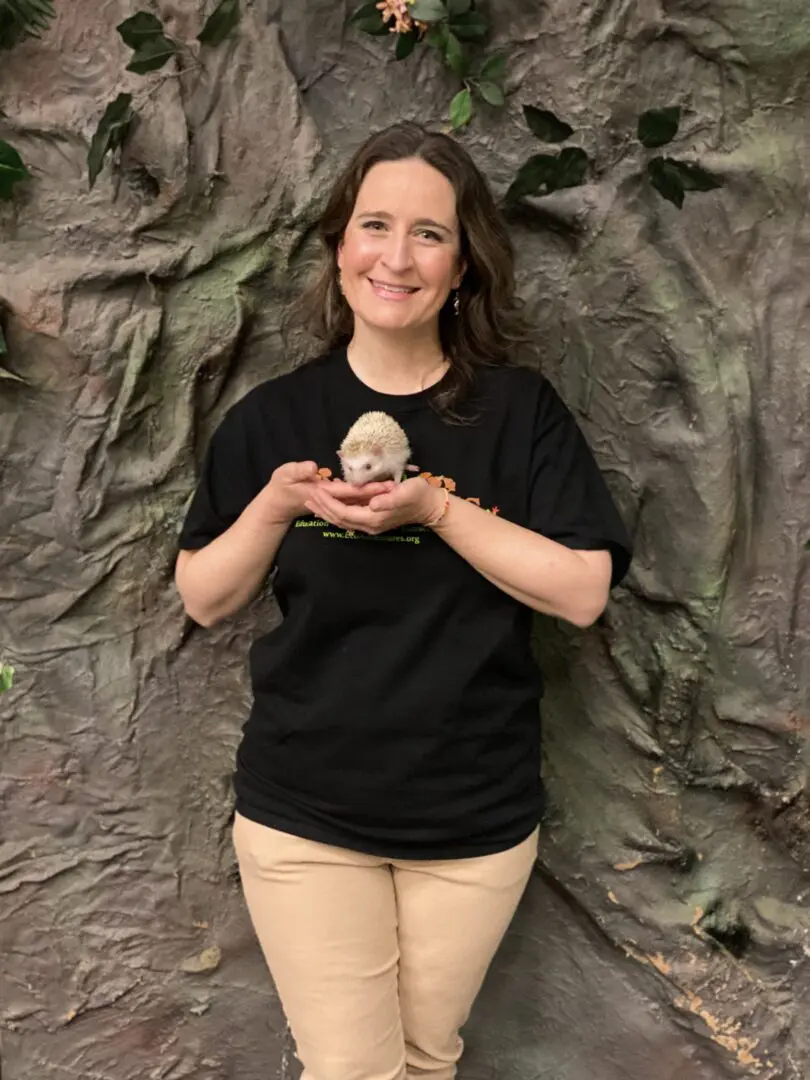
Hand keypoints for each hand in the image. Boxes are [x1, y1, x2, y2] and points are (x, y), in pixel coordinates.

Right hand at [259, 463, 393, 525]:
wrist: (275, 505)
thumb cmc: (279, 486)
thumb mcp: (284, 474)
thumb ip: (297, 471)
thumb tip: (311, 468)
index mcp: (321, 494)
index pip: (349, 493)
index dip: (367, 489)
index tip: (384, 483)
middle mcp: (331, 504)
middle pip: (358, 501)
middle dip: (377, 495)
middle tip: (396, 486)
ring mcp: (333, 509)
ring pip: (358, 506)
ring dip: (374, 499)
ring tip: (393, 489)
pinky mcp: (335, 508)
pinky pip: (354, 507)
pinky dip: (365, 502)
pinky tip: (378, 496)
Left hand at [304, 477, 444, 534]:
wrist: (429, 506)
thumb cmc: (418, 495)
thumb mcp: (406, 493)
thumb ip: (389, 499)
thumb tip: (372, 504)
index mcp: (374, 518)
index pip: (343, 512)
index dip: (328, 503)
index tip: (316, 491)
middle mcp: (369, 525)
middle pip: (338, 519)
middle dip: (322, 508)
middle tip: (306, 495)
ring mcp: (370, 524)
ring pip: (341, 520)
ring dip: (326, 511)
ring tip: (311, 501)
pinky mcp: (372, 520)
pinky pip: (348, 518)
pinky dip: (336, 511)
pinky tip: (328, 505)